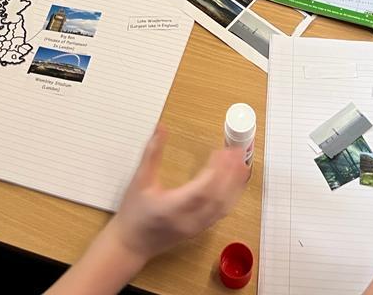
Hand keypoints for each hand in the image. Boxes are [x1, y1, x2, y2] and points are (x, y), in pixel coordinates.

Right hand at [105, 127, 248, 266]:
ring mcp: (196, 228)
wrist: (131, 245)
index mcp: (172, 208)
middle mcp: (188, 221)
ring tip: (242, 163)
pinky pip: (221, 213)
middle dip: (231, 174)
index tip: (220, 151)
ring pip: (223, 207)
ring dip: (235, 185)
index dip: (215, 170)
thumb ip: (151, 154)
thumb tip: (161, 127)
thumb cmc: (133, 213)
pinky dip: (231, 196)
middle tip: (237, 151)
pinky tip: (235, 182)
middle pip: (217, 198)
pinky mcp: (200, 230)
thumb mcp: (139, 181)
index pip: (201, 190)